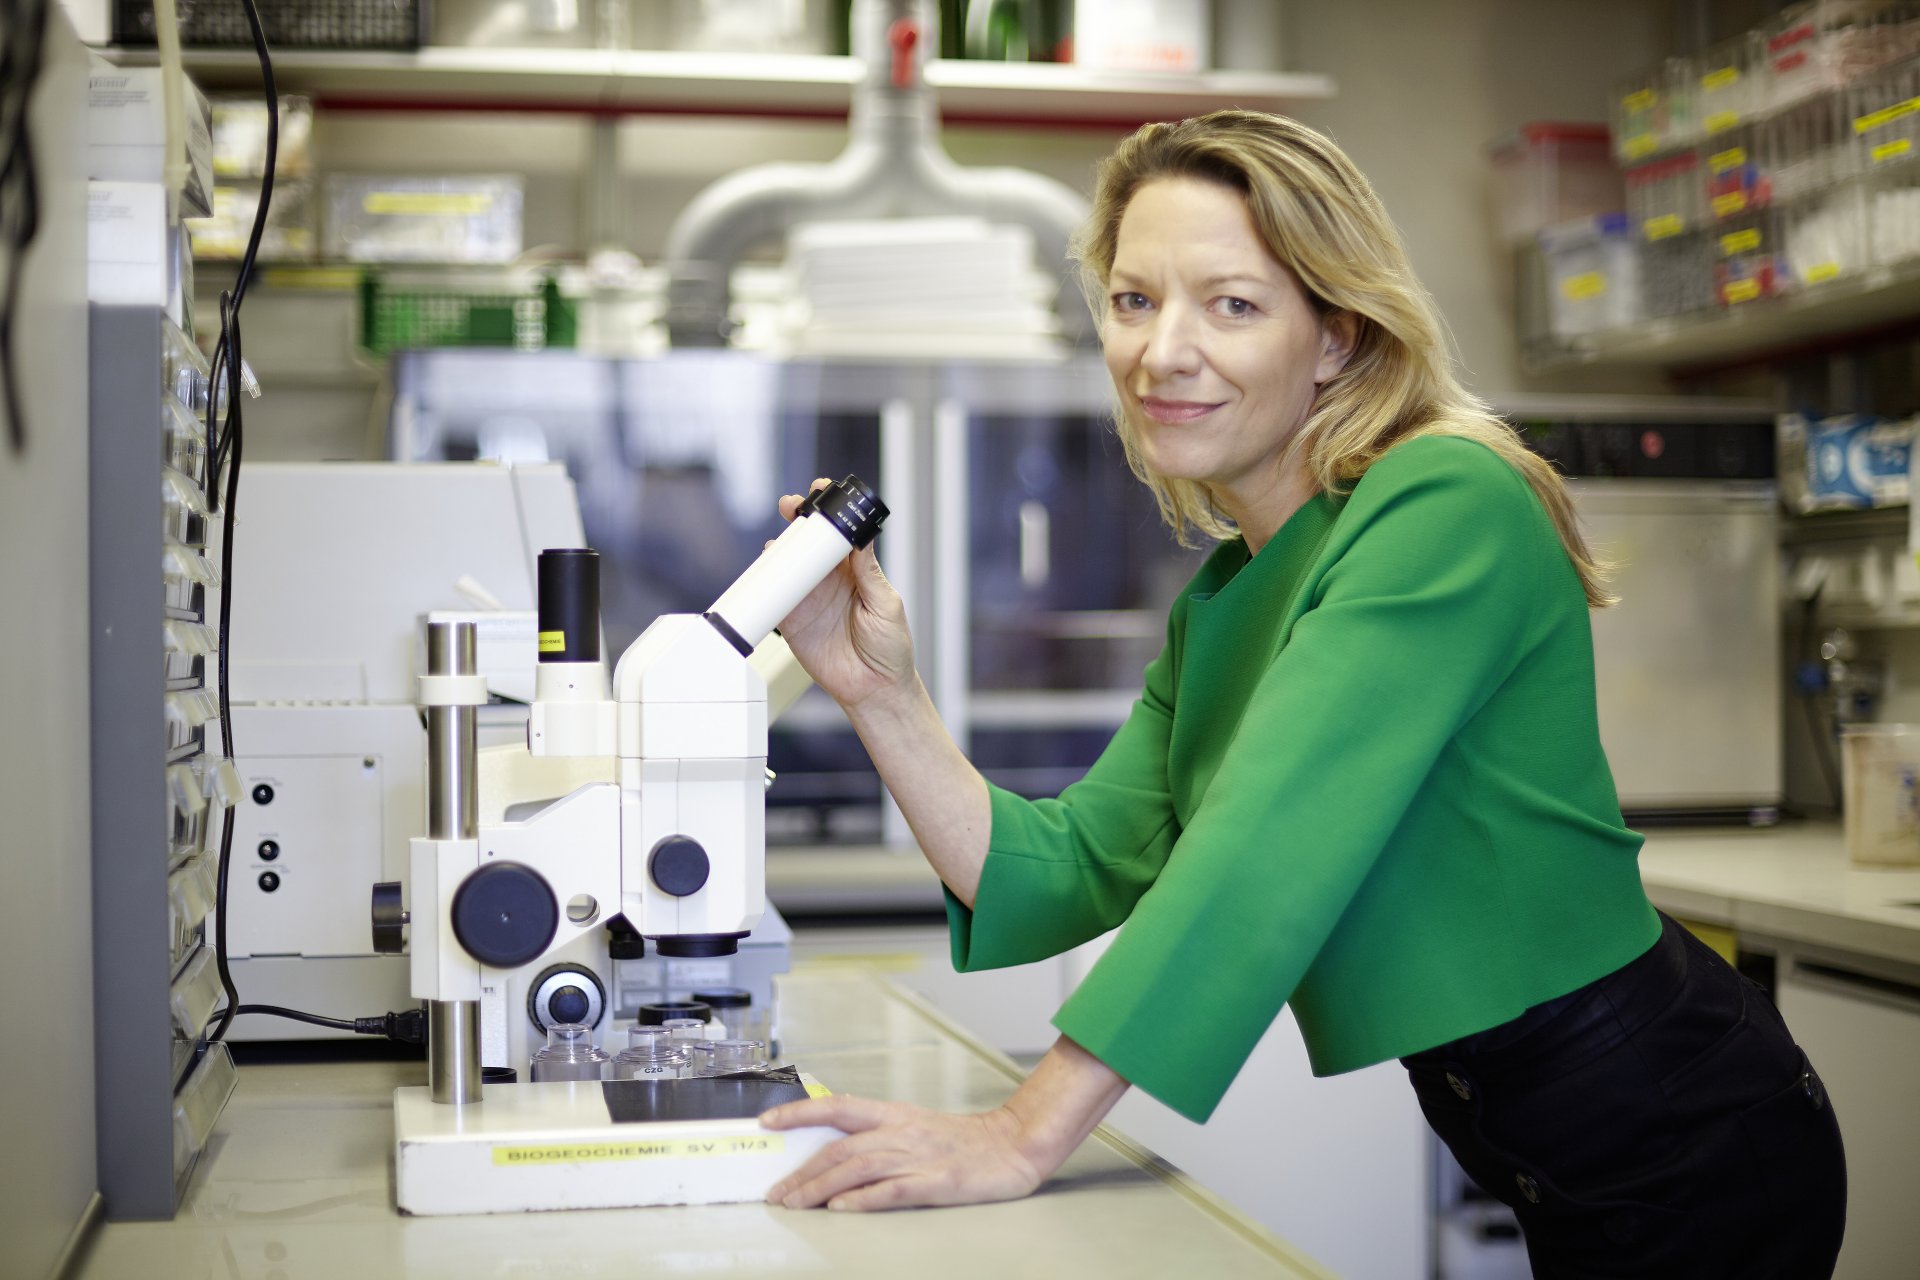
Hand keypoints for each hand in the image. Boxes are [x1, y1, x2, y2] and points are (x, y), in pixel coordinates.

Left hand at [761, 1094, 1052, 1211]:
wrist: (1015, 1144)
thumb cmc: (965, 1141)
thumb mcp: (916, 1127)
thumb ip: (879, 1136)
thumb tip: (834, 1151)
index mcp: (895, 1115)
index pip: (838, 1107)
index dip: (800, 1112)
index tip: (768, 1122)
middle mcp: (901, 1132)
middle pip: (840, 1147)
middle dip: (802, 1171)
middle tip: (776, 1193)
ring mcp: (920, 1156)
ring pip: (858, 1167)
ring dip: (821, 1186)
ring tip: (796, 1204)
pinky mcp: (938, 1180)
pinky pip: (894, 1190)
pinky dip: (865, 1198)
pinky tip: (843, 1207)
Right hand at [775, 478, 915, 709]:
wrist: (874, 689)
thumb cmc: (891, 648)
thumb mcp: (886, 604)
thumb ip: (869, 572)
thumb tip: (859, 538)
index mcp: (855, 570)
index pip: (838, 533)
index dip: (829, 511)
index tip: (822, 491)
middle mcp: (829, 580)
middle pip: (807, 542)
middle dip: (798, 519)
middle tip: (791, 506)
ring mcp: (809, 598)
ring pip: (787, 564)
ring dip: (779, 547)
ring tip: (779, 540)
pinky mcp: (792, 620)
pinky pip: (774, 596)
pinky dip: (766, 582)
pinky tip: (766, 571)